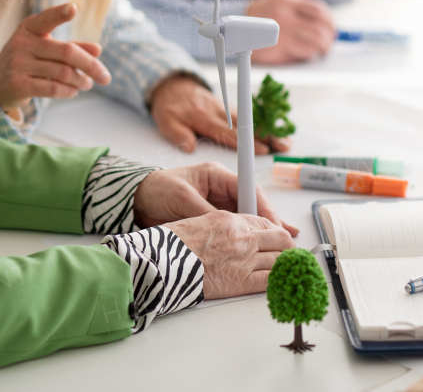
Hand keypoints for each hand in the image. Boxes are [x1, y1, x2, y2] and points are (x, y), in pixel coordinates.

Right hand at [0, 3, 111, 110]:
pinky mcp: (19, 85)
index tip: (73, 8)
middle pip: (66, 52)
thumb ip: (71, 47)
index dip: (60, 13)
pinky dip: (70, 91)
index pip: (46, 18)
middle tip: (106, 77)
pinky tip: (74, 90)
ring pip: (63, 73)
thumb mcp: (45, 47)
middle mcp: (22, 43)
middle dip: (91, 66)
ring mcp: (19, 64)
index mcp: (30, 27)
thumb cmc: (28, 59)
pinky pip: (53, 89)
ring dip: (82, 81)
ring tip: (88, 83)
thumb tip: (98, 50)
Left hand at [132, 161, 299, 236]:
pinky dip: (249, 238)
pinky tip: (264, 247)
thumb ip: (204, 211)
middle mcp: (222, 189)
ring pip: (249, 218)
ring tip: (283, 246)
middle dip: (270, 222)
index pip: (248, 189)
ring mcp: (219, 205)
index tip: (275, 224)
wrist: (136, 200)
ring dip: (263, 232)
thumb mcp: (181, 198)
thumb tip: (227, 227)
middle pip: (253, 205)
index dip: (264, 207)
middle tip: (285, 239)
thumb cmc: (157, 189)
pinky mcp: (214, 221)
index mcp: (217, 175)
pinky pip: (236, 229)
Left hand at [149, 75, 289, 153]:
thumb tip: (189, 147)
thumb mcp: (166, 120)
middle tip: (285, 146)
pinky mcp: (228, 108)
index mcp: (205, 118)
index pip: (229, 132)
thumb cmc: (171, 105)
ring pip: (252, 121)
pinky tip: (278, 131)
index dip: (247, 142)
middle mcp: (219, 112)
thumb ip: (177, 134)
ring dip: (270, 131)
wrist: (172, 85)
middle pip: (247, 127)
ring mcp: (226, 109)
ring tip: (287, 142)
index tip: (263, 149)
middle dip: (268, 136)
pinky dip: (264, 124)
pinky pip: (249, 117)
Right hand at [164, 211, 296, 298]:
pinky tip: (281, 282)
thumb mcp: (197, 223)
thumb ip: (221, 226)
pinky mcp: (242, 282)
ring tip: (287, 270)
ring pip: (279, 259)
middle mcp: (241, 236)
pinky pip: (271, 280)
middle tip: (288, 253)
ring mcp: (244, 259)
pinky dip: (279, 280)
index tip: (277, 237)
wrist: (162, 265)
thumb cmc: (171, 245)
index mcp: (228, 219)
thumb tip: (232, 235)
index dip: (274, 230)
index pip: (263, 221)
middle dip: (286, 246)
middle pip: (279, 238)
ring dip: (285, 265)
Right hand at [245, 0, 334, 63]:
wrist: (234, 27)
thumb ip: (299, 10)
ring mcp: (280, 33)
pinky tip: (305, 53)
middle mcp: (284, 15)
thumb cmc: (260, 16)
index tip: (332, 29)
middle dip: (329, 38)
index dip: (330, 21)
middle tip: (328, 43)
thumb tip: (325, 24)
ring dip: (323, 48)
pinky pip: (305, 52)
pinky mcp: (276, 48)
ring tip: (321, 50)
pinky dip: (310, 54)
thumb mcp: (277, 3)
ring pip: (315, 42)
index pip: (318, 10)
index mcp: (286, 1)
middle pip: (320, 28)